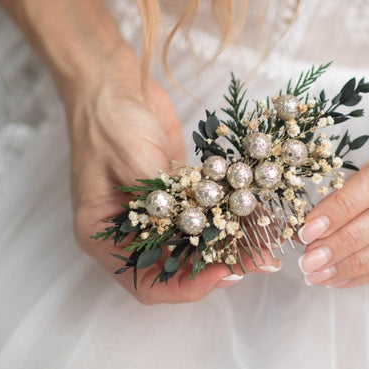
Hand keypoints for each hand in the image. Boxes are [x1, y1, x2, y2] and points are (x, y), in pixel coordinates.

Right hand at [63, 69, 278, 303]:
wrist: (110, 81)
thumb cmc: (107, 120)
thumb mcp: (133, 160)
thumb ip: (167, 199)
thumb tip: (201, 228)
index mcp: (102, 236)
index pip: (145, 283)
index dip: (185, 287)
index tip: (222, 273)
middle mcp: (127, 233)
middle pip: (175, 269)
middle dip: (216, 267)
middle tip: (258, 261)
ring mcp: (153, 214)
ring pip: (194, 245)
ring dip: (229, 245)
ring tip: (266, 242)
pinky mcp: (174, 194)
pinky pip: (202, 216)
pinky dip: (227, 218)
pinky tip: (256, 214)